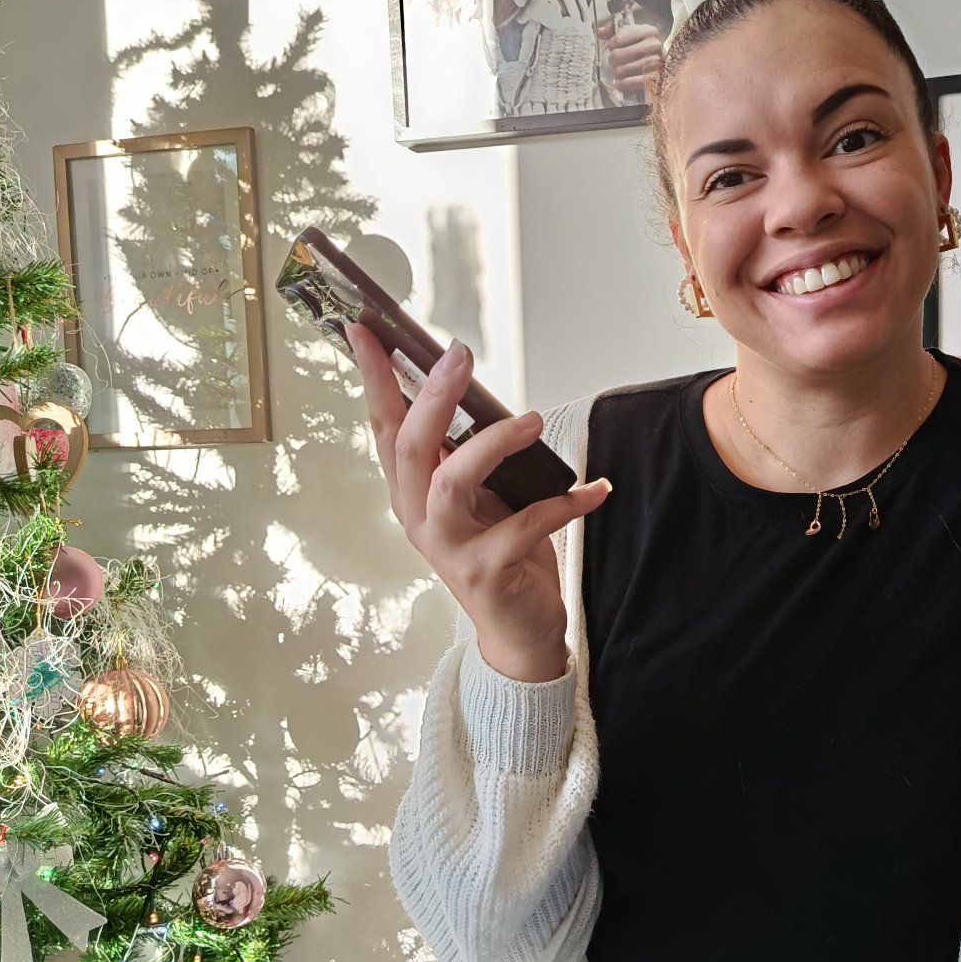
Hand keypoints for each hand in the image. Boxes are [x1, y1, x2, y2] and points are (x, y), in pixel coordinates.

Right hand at [345, 322, 609, 681]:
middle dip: (431, 396)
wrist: (519, 632)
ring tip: (532, 421)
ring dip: (492, 445)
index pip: (383, 427)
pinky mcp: (485, 572)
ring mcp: (448, 548)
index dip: (372, 379)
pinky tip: (596, 490)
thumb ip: (470, 456)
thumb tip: (481, 396)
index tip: (364, 330)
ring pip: (450, 483)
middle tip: (459, 355)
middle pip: (409, 448)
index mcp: (412, 494)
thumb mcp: (480, 499)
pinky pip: (524, 526)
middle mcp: (418, 518)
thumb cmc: (501, 555)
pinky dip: (564, 503)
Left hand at [603, 18, 664, 95]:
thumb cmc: (645, 50)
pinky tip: (620, 83)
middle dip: (613, 60)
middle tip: (615, 63)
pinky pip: (633, 82)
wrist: (664, 65)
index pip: (617, 39)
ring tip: (619, 72)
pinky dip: (623, 83)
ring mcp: (657, 63)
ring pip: (623, 69)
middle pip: (618, 55)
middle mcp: (654, 45)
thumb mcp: (633, 34)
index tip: (614, 49)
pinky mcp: (656, 79)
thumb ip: (615, 30)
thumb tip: (600, 32)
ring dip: (617, 72)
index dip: (612, 46)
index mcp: (648, 31)